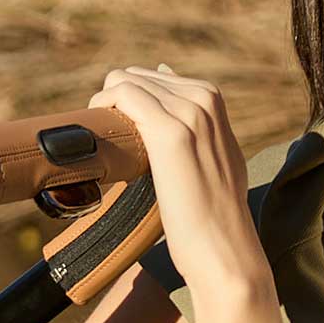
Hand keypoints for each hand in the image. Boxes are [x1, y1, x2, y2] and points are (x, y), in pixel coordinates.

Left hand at [96, 65, 268, 313]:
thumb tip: (166, 75)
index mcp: (212, 100)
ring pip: (126, 82)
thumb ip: (196, 120)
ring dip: (104, 105)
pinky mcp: (169, 133)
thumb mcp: (213, 153)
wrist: (223, 247)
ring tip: (100, 137)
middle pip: (136, 77)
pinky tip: (100, 132)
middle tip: (103, 135)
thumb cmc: (212, 211)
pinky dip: (103, 108)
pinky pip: (124, 97)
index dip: (127, 98)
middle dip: (113, 100)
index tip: (115, 126)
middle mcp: (203, 99)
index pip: (154, 76)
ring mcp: (189, 113)